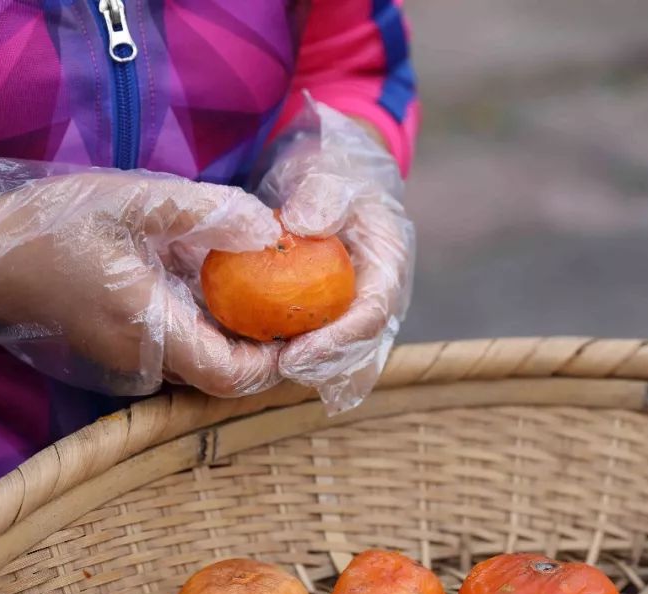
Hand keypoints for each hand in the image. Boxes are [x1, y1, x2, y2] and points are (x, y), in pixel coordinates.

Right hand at [0, 159, 283, 397]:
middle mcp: (145, 362)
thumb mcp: (131, 201)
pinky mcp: (128, 355)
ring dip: (243, 333)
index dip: (279, 360)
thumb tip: (268, 229)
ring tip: (272, 285)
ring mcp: (134, 364)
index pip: (233, 375)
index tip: (307, 322)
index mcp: (148, 330)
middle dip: (271, 343)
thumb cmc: (52, 227)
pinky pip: (186, 351)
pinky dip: (213, 326)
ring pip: (209, 363)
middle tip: (304, 298)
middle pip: (228, 374)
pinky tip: (225, 285)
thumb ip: (205, 212)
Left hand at [255, 96, 415, 412]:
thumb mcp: (330, 171)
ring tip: (268, 369)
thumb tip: (303, 228)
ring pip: (341, 352)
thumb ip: (322, 195)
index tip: (297, 353)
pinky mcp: (333, 311)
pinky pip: (318, 339)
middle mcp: (378, 293)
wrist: (331, 174)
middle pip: (361, 346)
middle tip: (281, 369)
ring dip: (309, 365)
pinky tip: (259, 358)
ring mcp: (357, 305)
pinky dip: (293, 351)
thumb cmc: (333, 170)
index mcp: (388, 263)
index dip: (339, 341)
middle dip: (323, 365)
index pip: (372, 314)